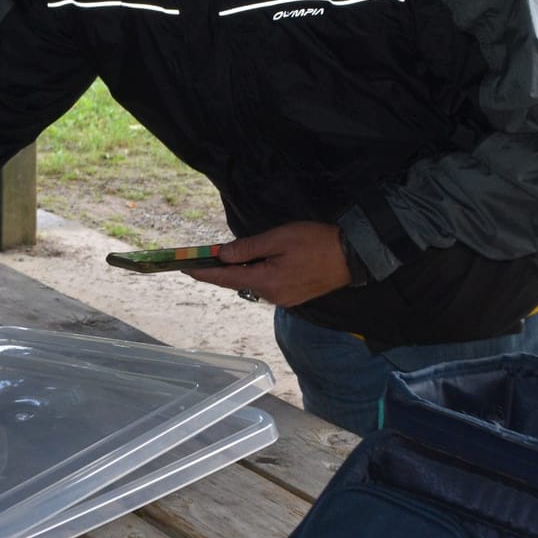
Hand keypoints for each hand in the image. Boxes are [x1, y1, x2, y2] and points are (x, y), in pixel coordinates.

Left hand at [185, 221, 350, 307]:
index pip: (226, 278)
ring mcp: (284, 299)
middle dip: (222, 270)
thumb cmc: (316, 242)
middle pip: (238, 282)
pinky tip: (258, 262)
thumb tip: (222, 254)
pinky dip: (257, 274)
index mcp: (266, 282)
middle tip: (205, 257)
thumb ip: (248, 247)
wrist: (353, 256)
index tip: (184, 267)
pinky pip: (267, 285)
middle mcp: (272, 296)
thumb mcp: (279, 239)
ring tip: (233, 255)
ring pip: (253, 283)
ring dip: (242, 270)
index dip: (204, 272)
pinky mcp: (294, 296)